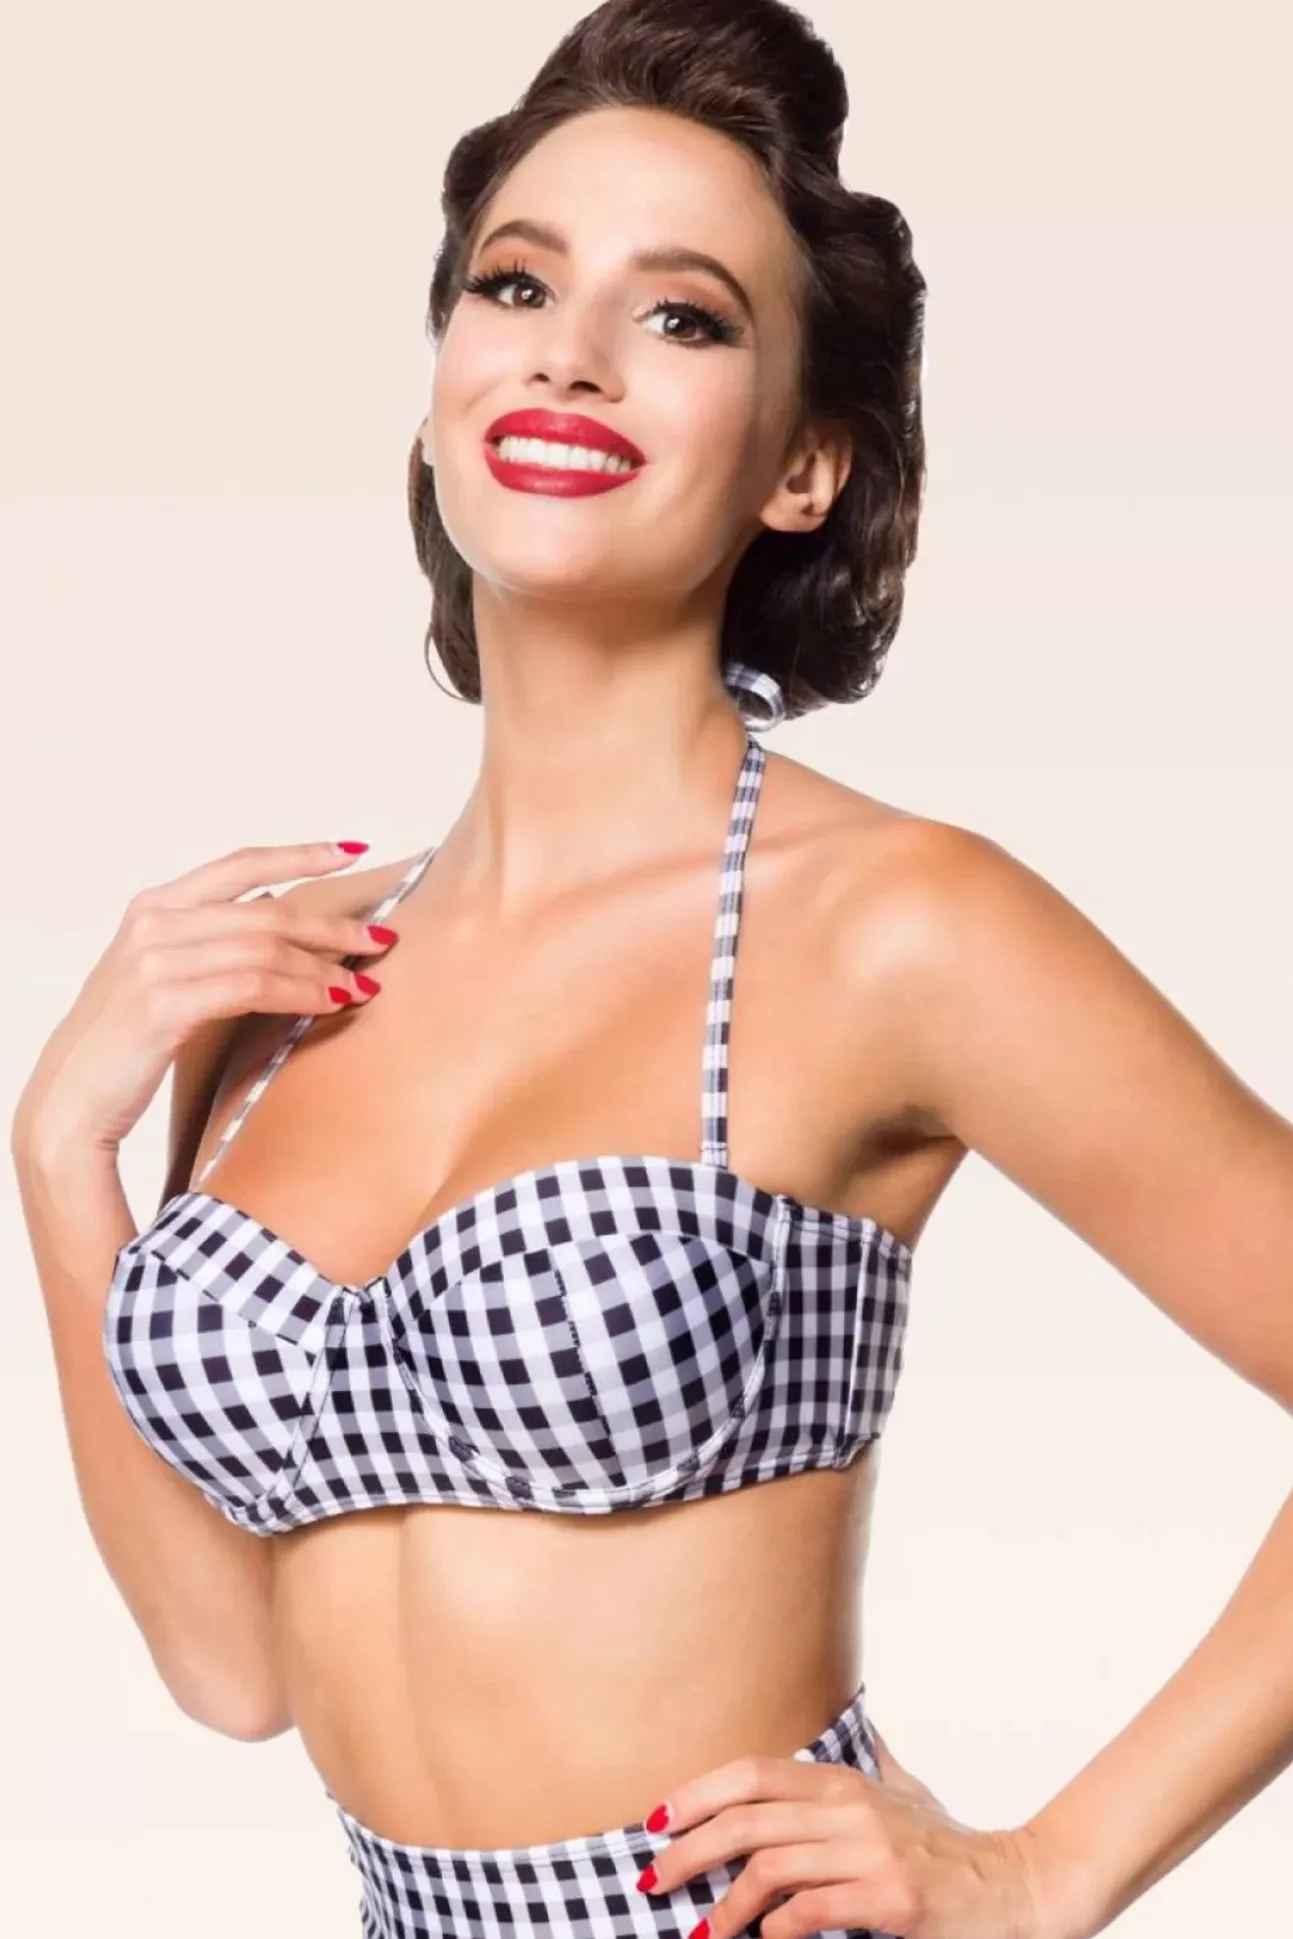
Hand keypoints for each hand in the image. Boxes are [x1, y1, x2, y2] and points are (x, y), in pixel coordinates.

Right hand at [12, 840, 396, 1161]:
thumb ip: (205, 939)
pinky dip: (302, 993)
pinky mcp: (165, 1004)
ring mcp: (156, 961)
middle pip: (268, 911)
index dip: (300, 853)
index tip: (351, 851)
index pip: (240, 864)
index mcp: (154, 905)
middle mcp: (154, 923)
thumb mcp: (157, 974)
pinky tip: (331, 1003)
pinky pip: (254, 988)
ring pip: (267, 949)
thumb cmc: (122, 1044)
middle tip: (380, 940)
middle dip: (332, 926)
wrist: (70, 1100)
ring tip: (364, 983)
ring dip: (325, 966)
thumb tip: (277, 913)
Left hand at [636, 1748, 1051, 1938]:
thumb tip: (858, 1720)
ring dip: (727, 1903)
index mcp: (846, 1783)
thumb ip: (874, 1761)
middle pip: (750, 1818)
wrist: (1019, 1888)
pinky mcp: (892, 1900)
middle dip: (691, 1848)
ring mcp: (872, 1853)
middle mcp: (853, 1809)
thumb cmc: (953, 1848)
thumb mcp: (908, 1792)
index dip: (699, 1792)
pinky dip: (776, 1928)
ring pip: (773, 1866)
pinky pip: (812, 1910)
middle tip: (654, 1878)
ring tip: (702, 1930)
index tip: (657, 1818)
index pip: (754, 1772)